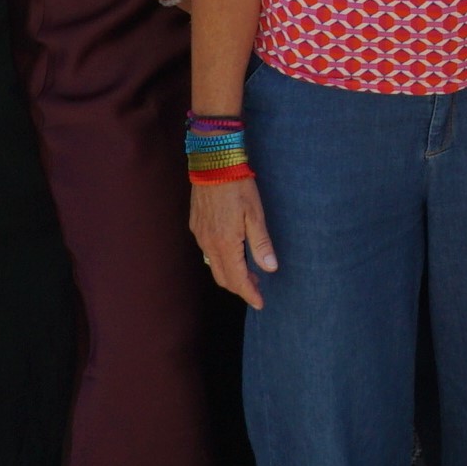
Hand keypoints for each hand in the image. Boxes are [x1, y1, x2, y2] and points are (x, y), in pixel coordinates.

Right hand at [190, 177, 275, 309]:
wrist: (213, 162)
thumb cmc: (238, 185)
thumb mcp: (255, 214)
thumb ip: (261, 243)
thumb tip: (270, 268)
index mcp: (225, 243)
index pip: (237, 279)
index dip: (249, 294)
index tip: (260, 303)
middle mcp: (209, 243)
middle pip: (223, 278)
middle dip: (240, 287)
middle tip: (257, 289)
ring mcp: (200, 235)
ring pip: (213, 266)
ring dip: (231, 274)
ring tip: (249, 273)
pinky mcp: (196, 226)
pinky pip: (207, 252)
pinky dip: (221, 261)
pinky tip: (233, 254)